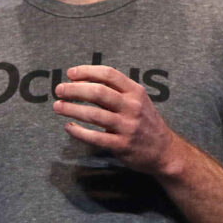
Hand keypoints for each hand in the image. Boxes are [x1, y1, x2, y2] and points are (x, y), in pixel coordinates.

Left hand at [53, 65, 179, 174]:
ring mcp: (127, 127)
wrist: (164, 151)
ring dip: (72, 109)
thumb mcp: (137, 100)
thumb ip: (115, 90)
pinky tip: (69, 127)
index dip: (87, 72)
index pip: (109, 75)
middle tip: (59, 89)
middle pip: (98, 92)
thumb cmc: (145, 121)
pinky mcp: (122, 145)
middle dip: (74, 90)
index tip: (71, 73)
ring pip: (94, 115)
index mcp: (135, 92)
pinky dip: (79, 132)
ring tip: (58, 106)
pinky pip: (95, 138)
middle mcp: (132, 107)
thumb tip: (82, 81)